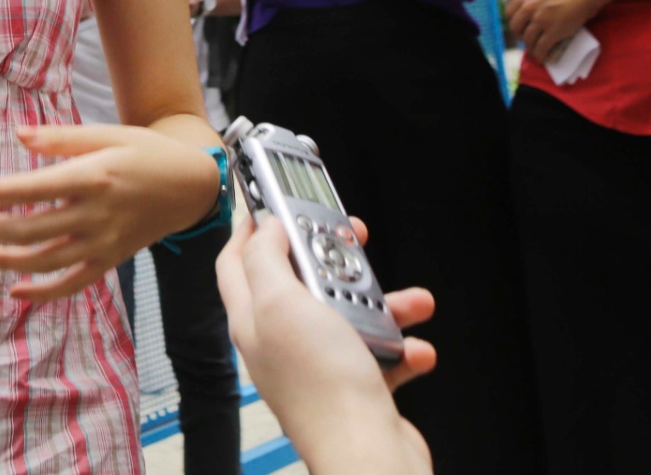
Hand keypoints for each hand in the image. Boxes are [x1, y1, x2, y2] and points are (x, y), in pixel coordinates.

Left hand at [0, 125, 220, 302]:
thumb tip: (18, 134)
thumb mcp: (107, 133)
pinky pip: (72, 284)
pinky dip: (43, 292)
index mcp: (92, 177)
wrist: (190, 185)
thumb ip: (61, 138)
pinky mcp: (110, 261)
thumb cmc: (144, 152)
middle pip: (30, 228)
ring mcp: (103, 243)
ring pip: (44, 261)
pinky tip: (14, 289)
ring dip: (5, 259)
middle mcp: (96, 214)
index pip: (30, 189)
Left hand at [216, 212, 434, 474]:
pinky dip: (403, 349)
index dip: (249, 228)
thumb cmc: (324, 388)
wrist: (367, 456)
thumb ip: (266, 259)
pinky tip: (415, 348)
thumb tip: (262, 228)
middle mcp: (281, 344)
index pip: (236, 263)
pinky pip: (382, 355)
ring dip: (385, 304)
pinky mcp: (356, 389)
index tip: (270, 201)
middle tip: (353, 237)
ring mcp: (319, 367)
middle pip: (300, 283)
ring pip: (349, 316)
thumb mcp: (281, 302)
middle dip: (331, 257)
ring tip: (411, 300)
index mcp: (253, 321)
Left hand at [504, 0, 611, 61]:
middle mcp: (529, 8)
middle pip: (515, 28)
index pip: (508, 12)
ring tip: (536, 51)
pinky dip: (541, 55)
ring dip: (531, 48)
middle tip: (528, 39)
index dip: (514, 22)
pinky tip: (544, 58)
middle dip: (520, 36)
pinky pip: (541, 48)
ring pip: (528, 40)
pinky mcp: (552, 32)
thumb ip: (536, 0)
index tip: (520, 27)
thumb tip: (534, 14)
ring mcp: (540, 20)